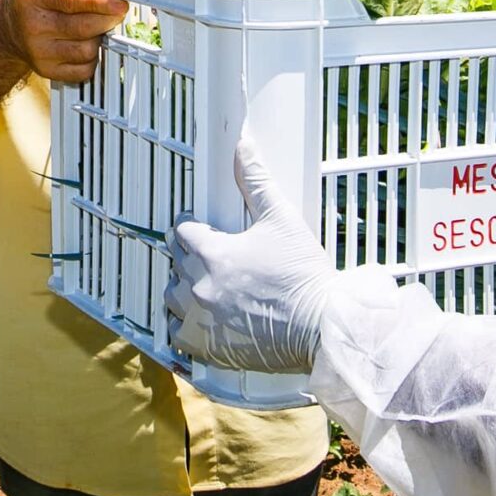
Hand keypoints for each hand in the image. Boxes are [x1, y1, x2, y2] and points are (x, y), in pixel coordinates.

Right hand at [0, 0, 126, 82]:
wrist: (6, 26)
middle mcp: (32, 24)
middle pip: (84, 26)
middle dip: (108, 17)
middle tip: (115, 6)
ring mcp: (39, 50)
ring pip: (87, 48)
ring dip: (99, 34)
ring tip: (93, 20)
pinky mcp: (48, 70)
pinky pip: (84, 68)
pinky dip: (92, 55)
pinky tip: (84, 40)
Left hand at [165, 139, 337, 373]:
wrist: (323, 326)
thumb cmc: (304, 276)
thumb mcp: (282, 219)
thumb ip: (256, 182)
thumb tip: (242, 147)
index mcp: (212, 254)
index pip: (182, 231)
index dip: (192, 226)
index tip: (199, 228)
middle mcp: (200, 287)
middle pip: (177, 262)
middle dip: (191, 256)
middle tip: (212, 256)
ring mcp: (202, 320)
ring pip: (172, 298)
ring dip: (184, 289)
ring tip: (207, 286)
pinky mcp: (209, 348)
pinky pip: (178, 335)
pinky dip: (185, 326)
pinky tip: (202, 319)